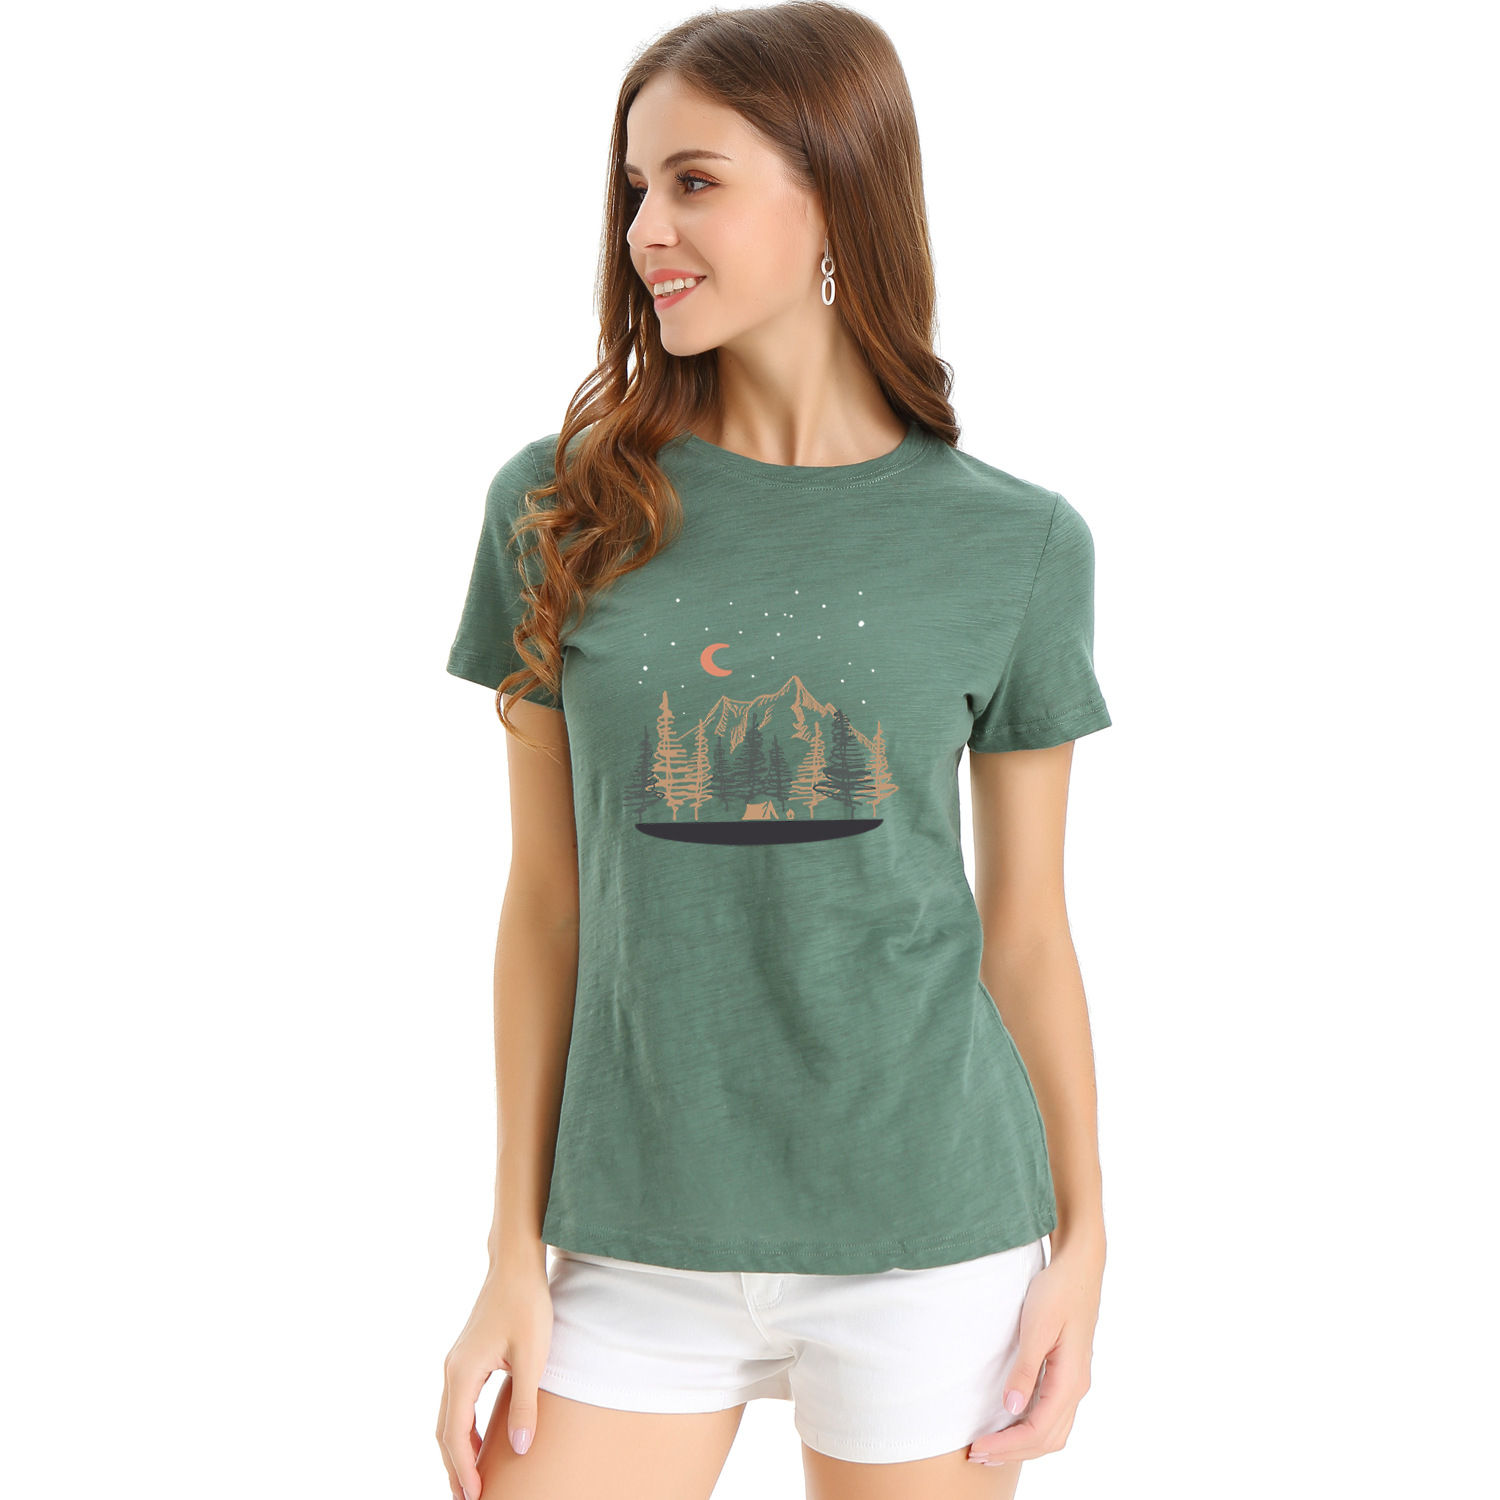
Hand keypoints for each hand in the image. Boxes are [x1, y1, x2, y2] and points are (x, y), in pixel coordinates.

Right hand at [437, 1256, 553, 1499]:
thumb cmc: (526, 1305)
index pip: (456, 1434)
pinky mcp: (466, 1357)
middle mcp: (452, 1370)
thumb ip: (525, 1404)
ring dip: (457, 1450)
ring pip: (447, 1418)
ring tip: (470, 1481)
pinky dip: (462, 1429)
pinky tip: (478, 1441)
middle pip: (444, 1431)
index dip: (464, 1469)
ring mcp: (456, 1362)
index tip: (476, 1497)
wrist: (516, 1264)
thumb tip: (520, 1448)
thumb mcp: (532, 1357)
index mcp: (463, 1373)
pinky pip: (456, 1403)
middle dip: (454, 1468)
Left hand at [966, 1242, 1102, 1468]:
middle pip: (1047, 1440)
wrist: (1079, 1268)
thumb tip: (1013, 1409)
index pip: (1039, 1431)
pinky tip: (1011, 1426)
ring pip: (1053, 1432)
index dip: (1007, 1445)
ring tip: (990, 1448)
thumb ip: (1026, 1370)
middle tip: (976, 1455)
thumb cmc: (1057, 1291)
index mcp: (1071, 1381)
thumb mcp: (1037, 1326)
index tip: (977, 1448)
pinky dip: (1032, 1431)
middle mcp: (1077, 1388)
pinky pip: (1053, 1416)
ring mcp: (1075, 1382)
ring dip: (1022, 1445)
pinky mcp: (1068, 1374)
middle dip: (1012, 1452)